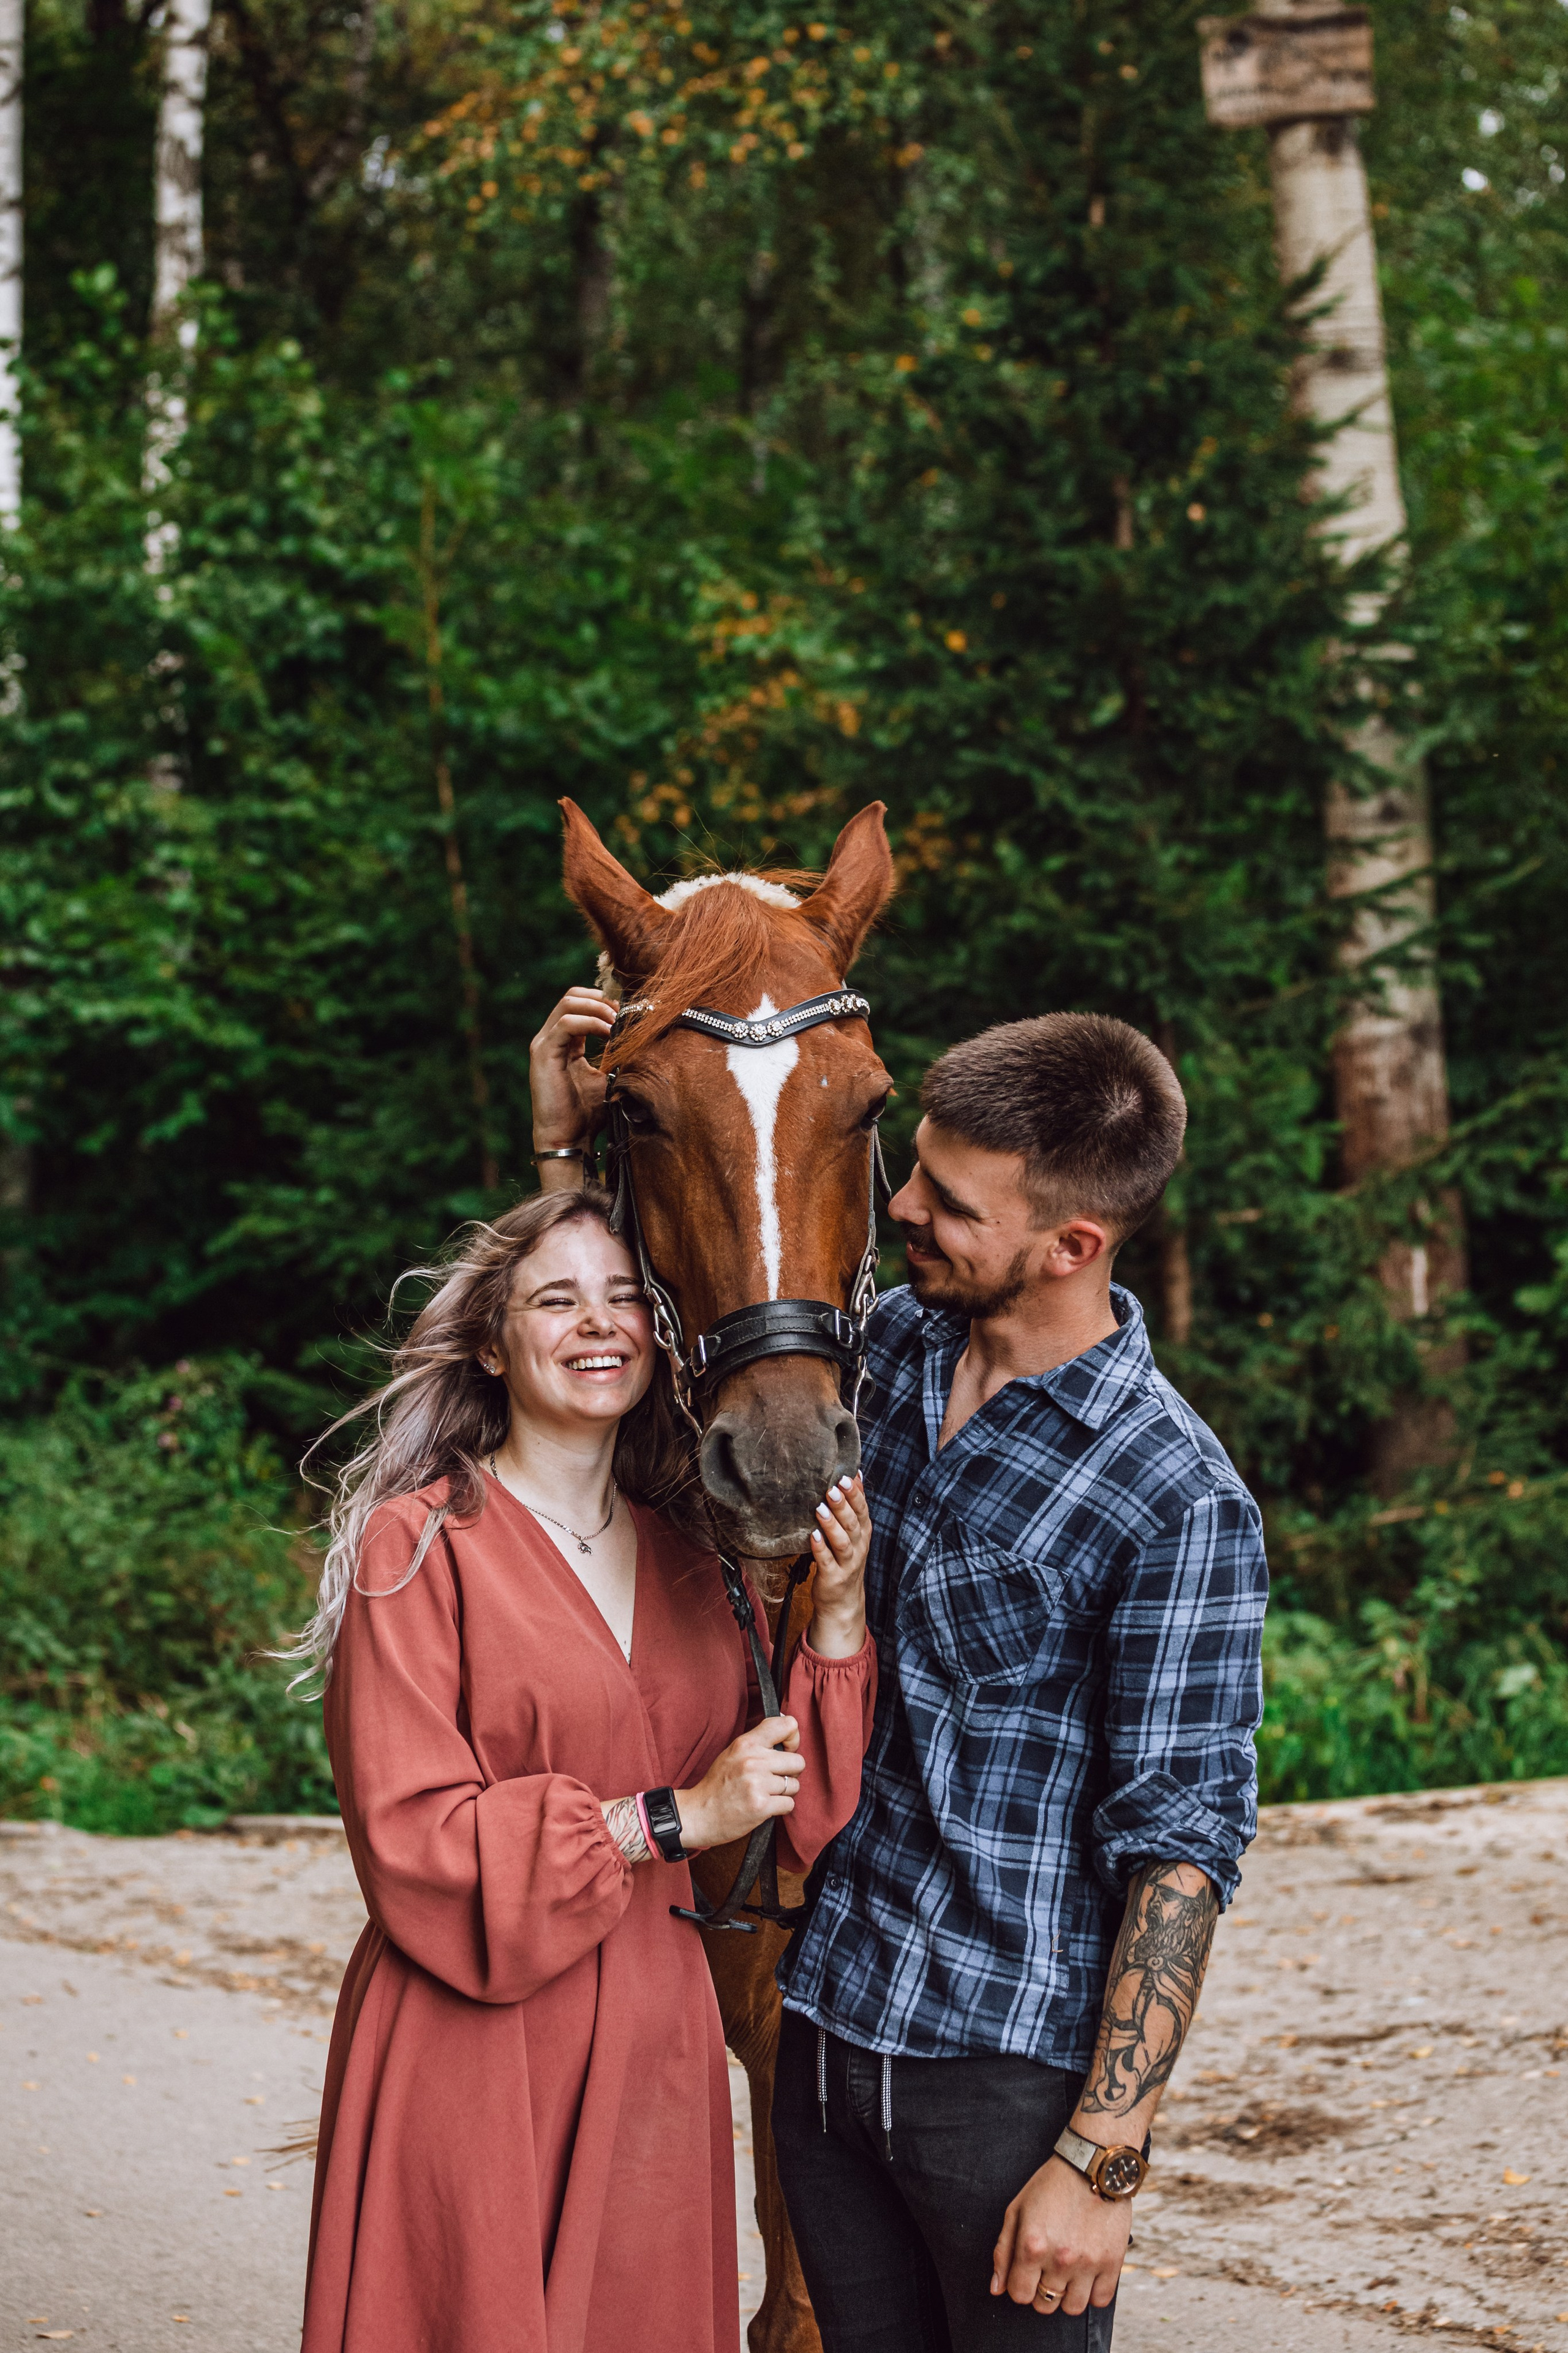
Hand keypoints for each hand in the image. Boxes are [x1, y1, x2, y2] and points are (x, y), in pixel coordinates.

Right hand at [529, 986, 614, 1151]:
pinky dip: (592, 1023)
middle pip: (572, 996)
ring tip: (617, 1023)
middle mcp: (551, 1039)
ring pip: (569, 1003)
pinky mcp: (543, 1053)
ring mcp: (544, 1044)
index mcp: (565, 1042)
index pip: (580, 1004)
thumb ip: (615, 1055)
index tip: (628, 1015)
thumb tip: (638, 1037)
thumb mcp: (607, 1078)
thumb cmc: (587, 1114)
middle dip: (602, 1000)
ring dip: (599, 1008)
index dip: (605, 1003)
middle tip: (623, 1014)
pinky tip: (609, 1034)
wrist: (568, 1140)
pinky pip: (567, 1024)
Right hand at [674, 1714, 802, 1850]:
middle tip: (775, 1779)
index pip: (787, 1725)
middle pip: (798, 1761)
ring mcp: (757, 1784)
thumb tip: (788, 1732)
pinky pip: (790, 1804)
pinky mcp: (761, 1806)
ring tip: (766, 1794)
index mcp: (746, 1743)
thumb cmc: (717, 1785)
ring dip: (784, 1793)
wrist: (698, 1814)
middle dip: (791, 1773)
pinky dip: (781, 1808)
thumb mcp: (732, 1752)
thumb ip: (757, 1742)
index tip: (787, 1750)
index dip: (793, 1739)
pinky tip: (765, 1807)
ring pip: (795, 1785)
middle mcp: (753, 1761)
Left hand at [807, 1473, 870, 1659]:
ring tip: (820, 1509)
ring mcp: (847, 1564)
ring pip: (842, 1542)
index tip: (847, 1476)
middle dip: (843, 1505)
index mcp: (863, 1534)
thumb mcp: (853, 1533)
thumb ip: (854, 1507)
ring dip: (831, 1525)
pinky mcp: (833, 1577)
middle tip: (832, 1488)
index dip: (856, 1494)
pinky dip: (820, 1548)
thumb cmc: (844, 1560)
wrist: (843, 1601)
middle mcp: (858, 1548)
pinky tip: (812, 1536)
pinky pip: (827, 1561)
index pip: (862, 1511)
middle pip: (853, 1524)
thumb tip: (855, 1474)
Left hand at [990, 2155, 1129, 2316]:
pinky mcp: (1113, 2263)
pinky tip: (1088, 2272)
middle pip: (1044, 2305)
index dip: (1020, 2286)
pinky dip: (1093, 2292)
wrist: (1093, 2166)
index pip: (1019, 2294)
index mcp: (1032, 2246)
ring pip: (1072, 2308)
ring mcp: (1088, 2263)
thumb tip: (997, 2289)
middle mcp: (1060, 2259)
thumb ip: (1003, 2251)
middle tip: (1047, 2269)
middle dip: (1041, 2291)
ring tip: (1068, 2272)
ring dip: (1067, 2295)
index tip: (1026, 2273)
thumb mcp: (1017, 2209)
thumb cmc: (1051, 2186)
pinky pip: (1100, 2300)